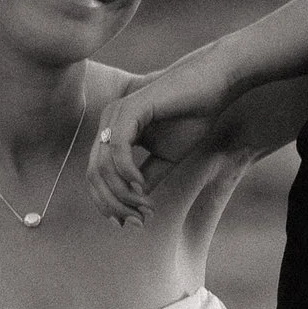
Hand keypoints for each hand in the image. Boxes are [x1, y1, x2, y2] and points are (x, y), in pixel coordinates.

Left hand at [87, 56, 236, 222]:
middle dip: (113, 204)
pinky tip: (141, 186)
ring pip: (102, 166)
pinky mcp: (129, 109)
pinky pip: (117, 149)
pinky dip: (127, 173)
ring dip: (122, 194)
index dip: (109, 204)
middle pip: (94, 175)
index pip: (97, 175)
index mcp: (113, 132)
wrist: (213, 86)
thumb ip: (147, 177)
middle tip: (137, 221)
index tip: (132, 222)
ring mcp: (116, 114)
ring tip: (144, 207)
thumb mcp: (166, 157)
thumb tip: (133, 206)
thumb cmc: (192, 116)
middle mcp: (108, 122)